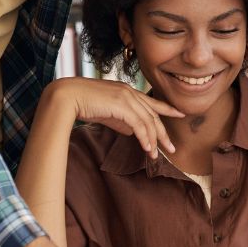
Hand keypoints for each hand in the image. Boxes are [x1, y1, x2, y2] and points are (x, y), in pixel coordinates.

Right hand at [48, 78, 181, 157]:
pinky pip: (139, 125)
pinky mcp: (121, 106)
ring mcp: (126, 97)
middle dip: (164, 133)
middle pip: (153, 115)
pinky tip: (147, 149)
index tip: (180, 114)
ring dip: (154, 140)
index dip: (168, 108)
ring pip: (148, 121)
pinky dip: (145, 138)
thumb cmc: (83, 103)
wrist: (67, 96)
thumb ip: (121, 120)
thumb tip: (133, 132)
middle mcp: (130, 92)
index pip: (152, 101)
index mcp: (127, 91)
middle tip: (172, 148)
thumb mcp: (107, 113)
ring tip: (156, 155)